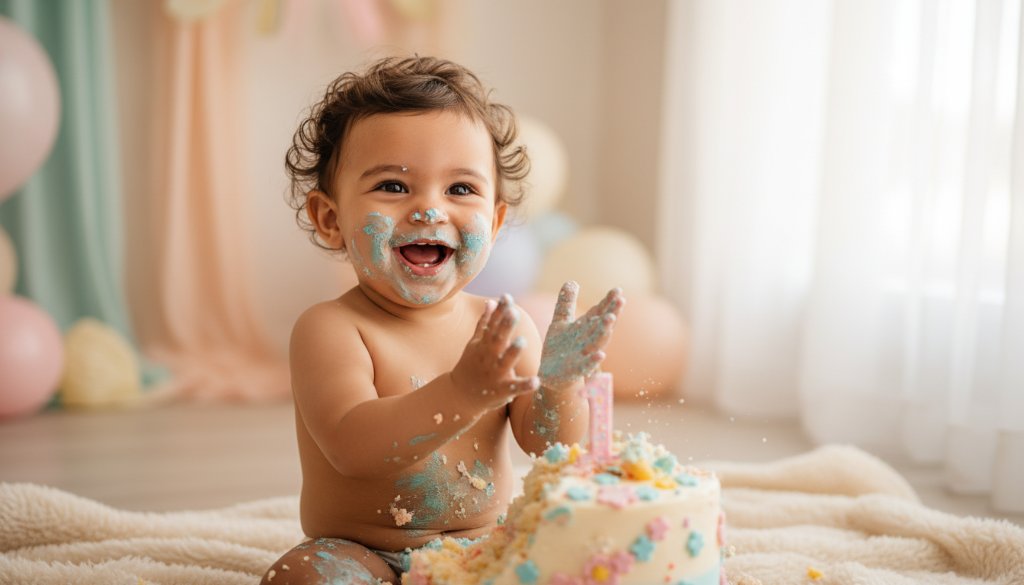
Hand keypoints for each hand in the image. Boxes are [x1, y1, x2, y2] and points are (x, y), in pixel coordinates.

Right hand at [451, 294, 539, 410]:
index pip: (492, 324)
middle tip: (514, 313)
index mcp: (484, 344)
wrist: (459, 396)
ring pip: (505, 362)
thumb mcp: (475, 344)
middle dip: (505, 327)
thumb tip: (491, 300)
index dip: (500, 311)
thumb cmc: (470, 366)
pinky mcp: (501, 390)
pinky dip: (524, 385)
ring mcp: (495, 374)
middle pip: (497, 340)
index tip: (507, 297)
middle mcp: (488, 357)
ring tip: (521, 341)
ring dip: (513, 352)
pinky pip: (514, 388)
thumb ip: (485, 323)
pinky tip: (536, 381)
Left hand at [539, 282, 624, 389]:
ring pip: (597, 342)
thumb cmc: (559, 348)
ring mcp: (583, 355)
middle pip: (602, 325)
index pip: (599, 312)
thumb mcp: (560, 322)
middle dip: (611, 313)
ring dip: (604, 331)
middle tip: (621, 299)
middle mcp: (588, 340)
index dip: (608, 302)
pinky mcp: (575, 371)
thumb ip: (566, 303)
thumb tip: (572, 281)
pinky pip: (586, 366)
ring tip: (611, 319)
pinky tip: (600, 355)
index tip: (617, 289)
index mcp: (585, 328)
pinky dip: (593, 361)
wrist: (549, 374)